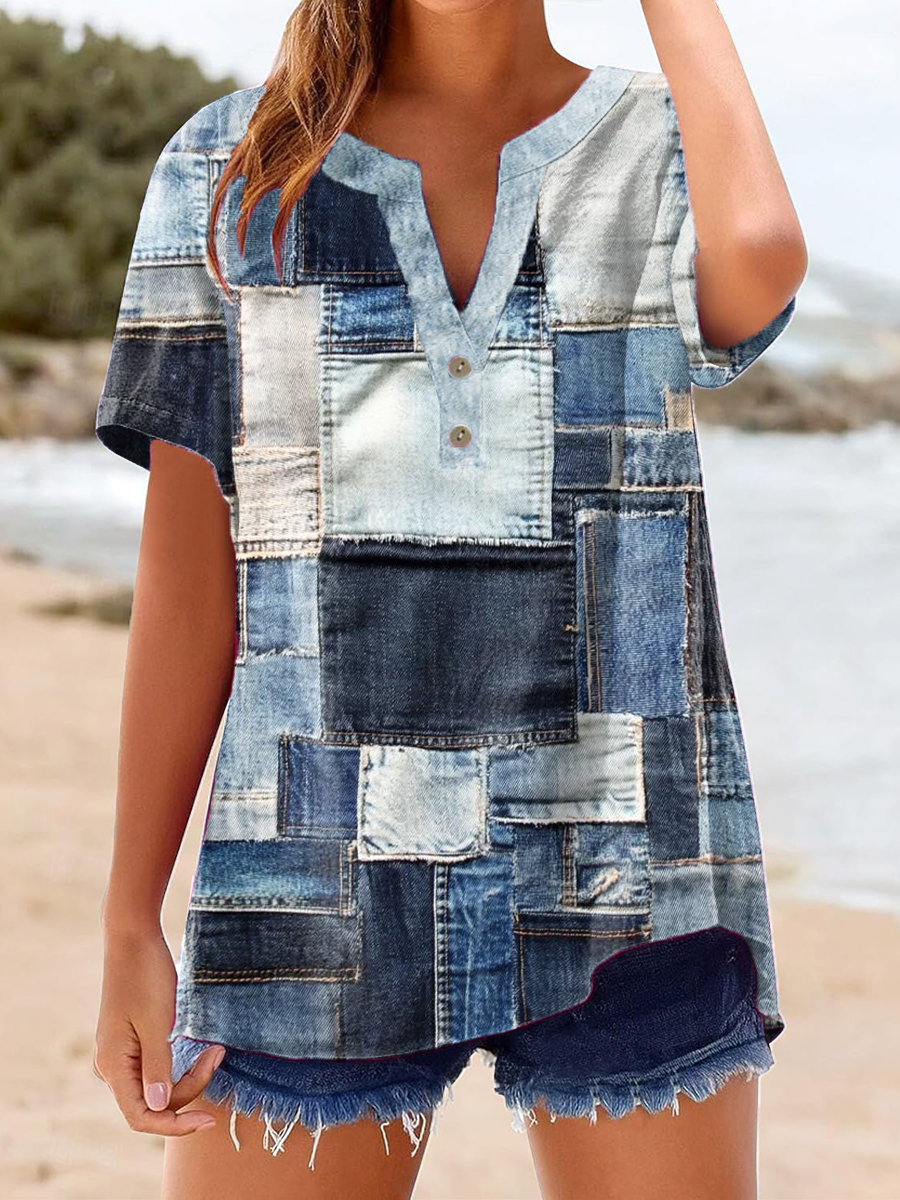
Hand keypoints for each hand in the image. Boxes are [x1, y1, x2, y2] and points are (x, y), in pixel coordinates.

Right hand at [93, 925, 224, 1135]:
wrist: (134, 939)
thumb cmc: (145, 976)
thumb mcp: (157, 1022)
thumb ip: (157, 1066)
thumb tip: (157, 1108)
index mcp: (113, 1066)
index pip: (141, 1117)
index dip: (174, 1126)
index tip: (208, 1121)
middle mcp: (113, 1066)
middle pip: (154, 1102)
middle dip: (191, 1086)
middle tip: (217, 1054)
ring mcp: (123, 1054)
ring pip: (158, 1085)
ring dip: (189, 1074)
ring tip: (215, 1049)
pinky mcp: (134, 1041)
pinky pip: (158, 1067)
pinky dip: (181, 1064)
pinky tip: (200, 1049)